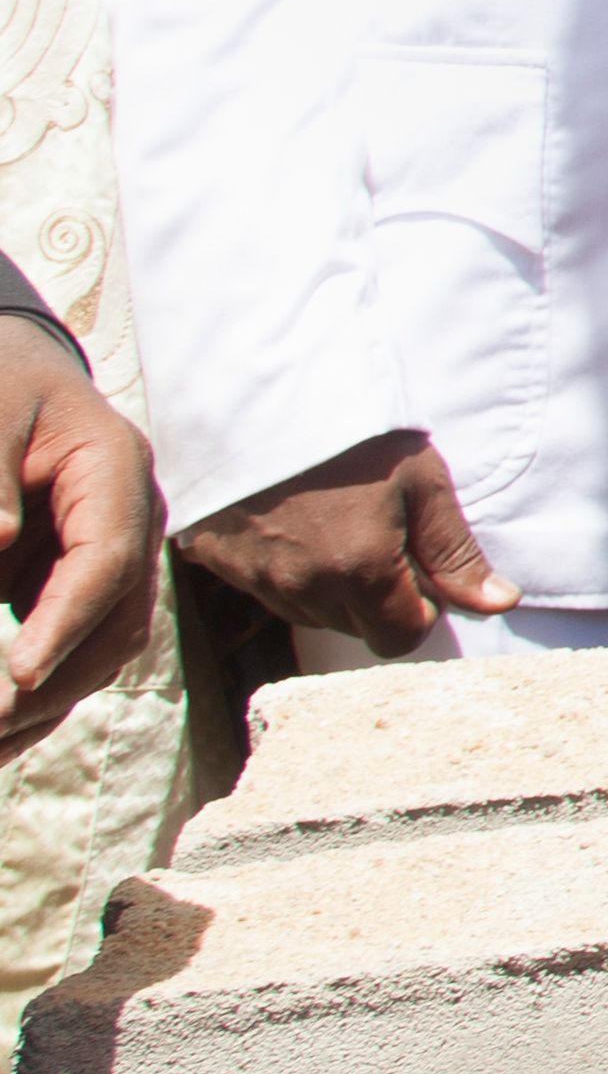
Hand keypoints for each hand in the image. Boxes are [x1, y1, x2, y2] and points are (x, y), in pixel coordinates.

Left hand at [0, 327, 155, 756]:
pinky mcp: (76, 582)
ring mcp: (112, 557)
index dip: (65, 622)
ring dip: (46, 703)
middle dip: (56, 682)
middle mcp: (129, 522)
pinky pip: (69, 648)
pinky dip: (33, 694)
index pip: (107, 561)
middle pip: (118, 623)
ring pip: (102, 649)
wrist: (14, 369)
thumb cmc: (0, 380)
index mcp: (116, 471)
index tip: (16, 675)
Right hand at [177, 428, 512, 648]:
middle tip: (381, 537)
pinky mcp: (214, 559)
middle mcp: (300, 587)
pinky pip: (263, 588)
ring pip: (307, 614)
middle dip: (378, 599)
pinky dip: (284, 570)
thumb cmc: (353, 431)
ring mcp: (252, 576)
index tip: (420, 568)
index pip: (399, 638)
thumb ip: (455, 552)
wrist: (260, 388)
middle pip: (354, 629)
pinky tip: (293, 524)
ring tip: (336, 525)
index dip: (420, 609)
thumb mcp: (421, 480)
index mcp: (359, 571)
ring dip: (330, 588)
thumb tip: (500, 604)